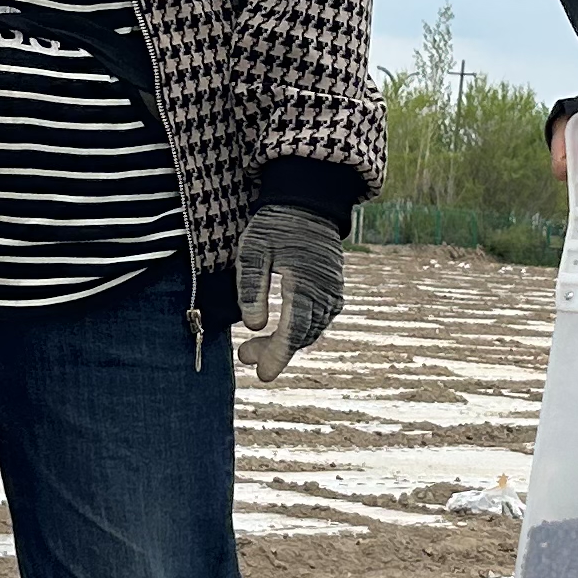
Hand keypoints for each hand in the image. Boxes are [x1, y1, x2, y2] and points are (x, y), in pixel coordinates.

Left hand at [230, 206, 346, 381]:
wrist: (308, 203)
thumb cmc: (275, 225)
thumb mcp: (253, 251)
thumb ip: (251, 288)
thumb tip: (254, 326)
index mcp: (305, 283)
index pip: (293, 331)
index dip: (278, 355)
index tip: (263, 375)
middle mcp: (325, 291)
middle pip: (302, 336)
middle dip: (274, 352)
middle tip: (244, 357)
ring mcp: (333, 290)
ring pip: (311, 329)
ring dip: (285, 343)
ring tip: (252, 346)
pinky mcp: (333, 287)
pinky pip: (319, 318)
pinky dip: (299, 330)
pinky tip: (279, 330)